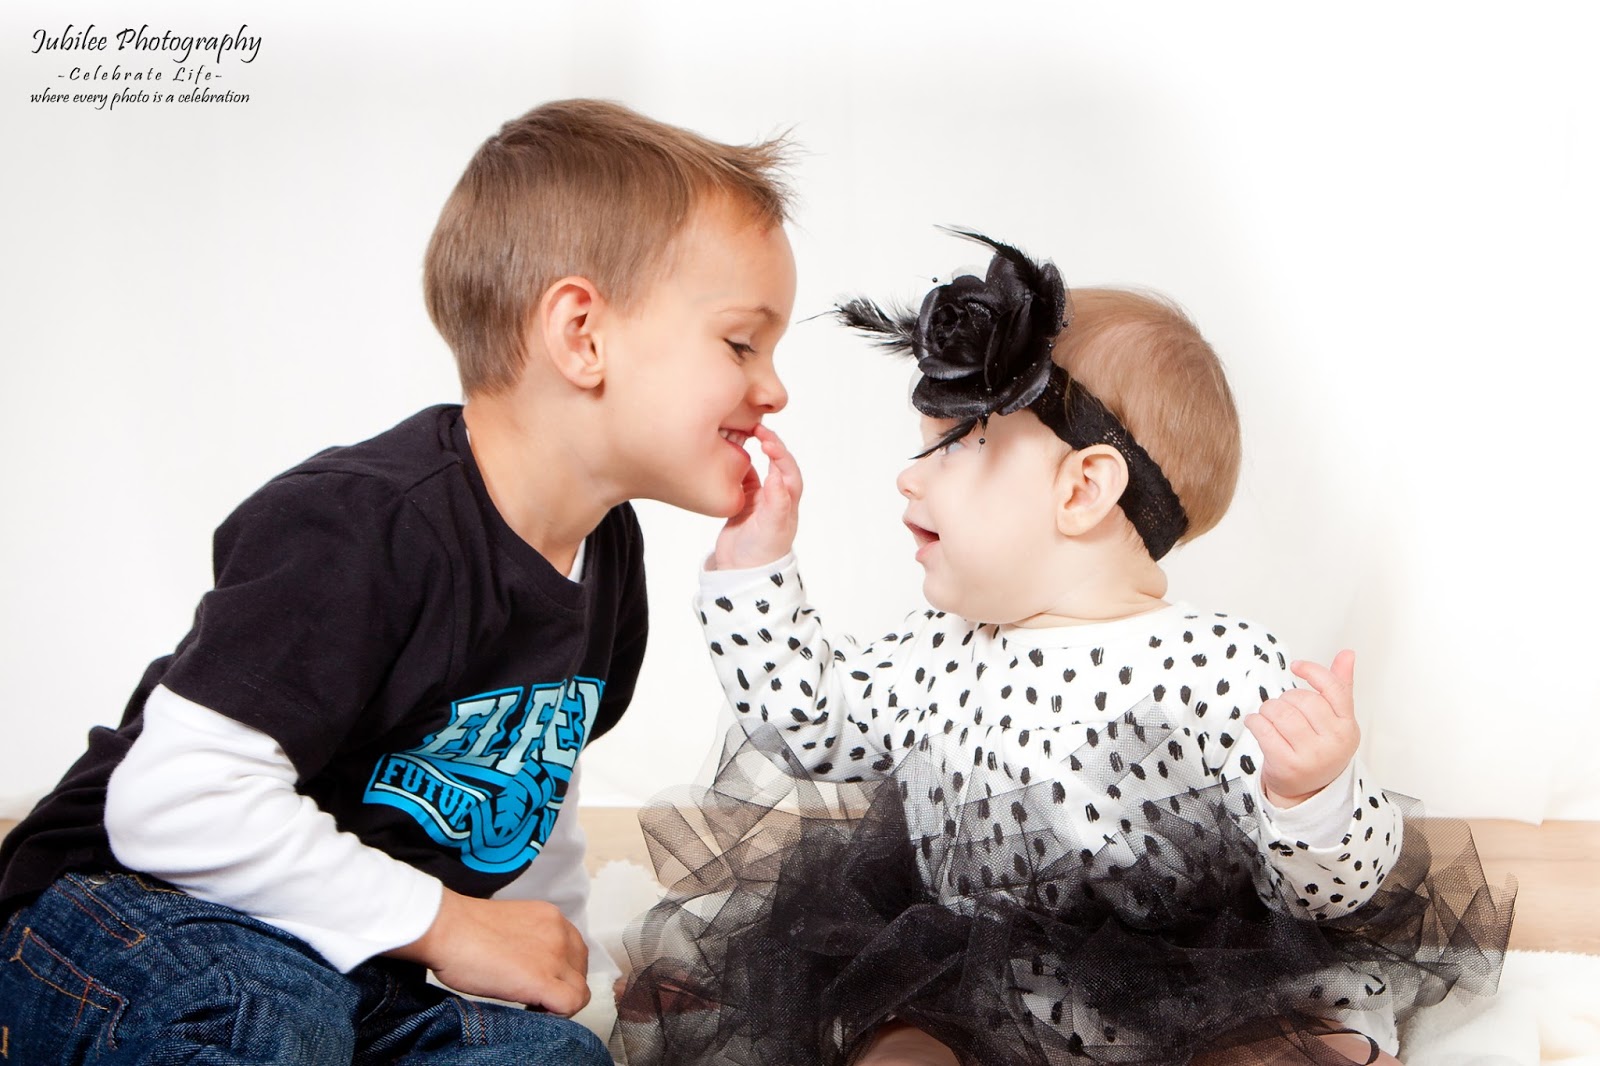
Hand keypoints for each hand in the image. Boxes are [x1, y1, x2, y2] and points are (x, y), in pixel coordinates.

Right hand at [388, 888, 589, 1014]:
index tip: (540, 979)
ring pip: (580, 989)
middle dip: (563, 985)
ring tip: (533, 1004)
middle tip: (535, 994)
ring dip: (561, 1001)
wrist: (448, 929)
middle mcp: (559, 933)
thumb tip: (530, 963)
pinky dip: (560, 1014)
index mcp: (550, 918)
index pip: (574, 950)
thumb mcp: (511, 927)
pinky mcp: (543, 979)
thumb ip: (531, 940)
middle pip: (580, 969)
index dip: (560, 970)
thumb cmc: (464, 930)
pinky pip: (572, 1003)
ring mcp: (554, 956)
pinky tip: (535, 1011)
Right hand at [711, 424, 802, 570]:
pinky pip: (743, 477)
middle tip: (757, 428)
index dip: (780, 453)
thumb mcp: (772, 527)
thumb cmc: (762, 554)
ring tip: (743, 434)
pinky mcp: (744, 502)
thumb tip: (778, 475)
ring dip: (754, 451)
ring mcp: (760, 499)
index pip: (788, 470)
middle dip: (770, 444)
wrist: (741, 573)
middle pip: (777, 464)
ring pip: (759, 467)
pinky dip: (738, 464)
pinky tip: (730, 454)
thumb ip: (776, 502)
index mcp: (788, 501)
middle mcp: (776, 497)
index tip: (766, 441)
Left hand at [1243, 650, 1358, 807]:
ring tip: (1269, 717)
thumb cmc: (1321, 748)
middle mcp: (1333, 741)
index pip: (1333, 689)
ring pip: (1280, 712)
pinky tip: (1256, 724)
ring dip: (1267, 709)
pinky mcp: (1287, 764)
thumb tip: (1347, 654)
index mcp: (1347, 726)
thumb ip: (1340, 686)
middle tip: (1282, 708)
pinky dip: (1254, 722)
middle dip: (1285, 698)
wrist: (1309, 790)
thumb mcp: (1336, 720)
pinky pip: (1263, 730)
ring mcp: (1311, 755)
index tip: (1296, 666)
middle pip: (1301, 699)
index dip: (1313, 672)